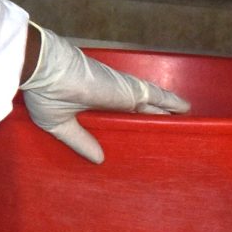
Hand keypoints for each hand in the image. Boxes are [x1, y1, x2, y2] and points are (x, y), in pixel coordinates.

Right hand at [19, 25, 188, 163]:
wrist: (45, 71)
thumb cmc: (45, 93)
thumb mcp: (59, 124)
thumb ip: (80, 141)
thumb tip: (98, 159)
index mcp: (91, 102)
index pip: (116, 114)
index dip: (127, 122)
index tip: (135, 135)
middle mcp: (110, 95)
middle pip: (137, 109)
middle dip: (151, 117)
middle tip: (165, 132)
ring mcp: (122, 92)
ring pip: (150, 104)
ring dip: (165, 112)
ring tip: (181, 121)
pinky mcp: (131, 90)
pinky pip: (158, 97)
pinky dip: (172, 102)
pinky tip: (186, 108)